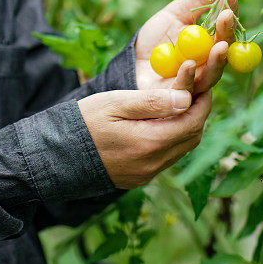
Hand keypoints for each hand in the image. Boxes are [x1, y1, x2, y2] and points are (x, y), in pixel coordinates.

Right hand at [78, 87, 210, 189]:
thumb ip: (152, 102)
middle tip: (196, 92)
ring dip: (186, 127)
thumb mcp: (116, 103)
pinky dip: (172, 140)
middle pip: (191, 138)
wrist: (59, 153)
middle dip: (198, 114)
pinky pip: (167, 158)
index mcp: (149, 142)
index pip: (192, 122)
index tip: (203, 85)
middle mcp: (153, 163)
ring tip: (180, 105)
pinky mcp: (139, 178)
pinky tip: (162, 125)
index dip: (202, 103)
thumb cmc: (85, 121)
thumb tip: (186, 98)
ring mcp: (147, 174)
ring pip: (181, 150)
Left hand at [135, 0, 237, 94]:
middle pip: (223, 50)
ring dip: (216, 59)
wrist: (130, 63)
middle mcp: (207, 64)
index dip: (229, 9)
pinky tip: (188, 65)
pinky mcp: (176, 97)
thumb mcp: (174, 13)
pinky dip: (187, 77)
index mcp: (209, 44)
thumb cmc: (155, 39)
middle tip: (227, 16)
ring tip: (219, 45)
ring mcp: (194, 82)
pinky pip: (185, 89)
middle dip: (226, 33)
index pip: (225, 27)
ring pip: (211, 73)